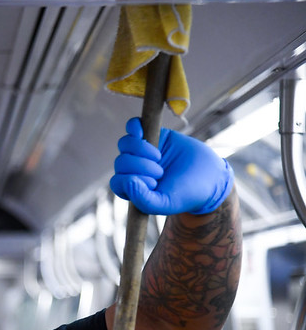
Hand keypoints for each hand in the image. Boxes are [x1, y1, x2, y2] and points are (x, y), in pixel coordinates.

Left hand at [109, 118, 233, 214]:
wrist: (210, 177)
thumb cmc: (186, 194)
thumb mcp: (166, 203)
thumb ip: (144, 200)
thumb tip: (127, 181)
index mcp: (134, 189)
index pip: (118, 182)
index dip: (131, 181)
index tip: (154, 182)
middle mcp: (134, 170)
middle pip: (121, 162)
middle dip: (139, 166)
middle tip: (160, 172)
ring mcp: (142, 151)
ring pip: (125, 144)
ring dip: (138, 149)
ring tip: (158, 156)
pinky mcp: (153, 134)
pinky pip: (133, 126)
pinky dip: (133, 127)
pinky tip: (140, 133)